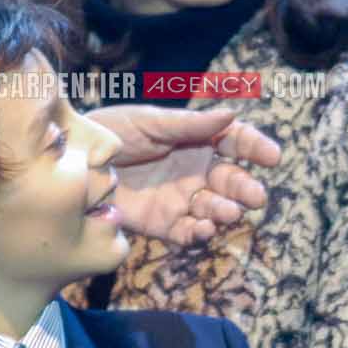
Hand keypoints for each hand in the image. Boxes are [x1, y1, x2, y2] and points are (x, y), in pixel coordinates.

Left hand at [87, 106, 280, 246]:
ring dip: (225, 211)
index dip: (256, 148)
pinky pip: (189, 233)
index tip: (273, 156)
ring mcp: (181, 199)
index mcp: (196, 141)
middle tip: (254, 196)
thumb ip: (189, 124)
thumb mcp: (150, 122)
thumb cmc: (111, 132)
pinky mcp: (164, 224)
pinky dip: (201, 233)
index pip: (236, 143)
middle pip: (232, 181)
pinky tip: (203, 228)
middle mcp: (195, 171)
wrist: (75, 163)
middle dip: (245, 188)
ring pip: (216, 209)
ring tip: (226, 212)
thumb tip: (232, 113)